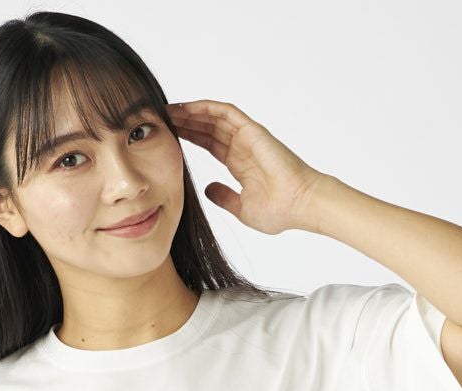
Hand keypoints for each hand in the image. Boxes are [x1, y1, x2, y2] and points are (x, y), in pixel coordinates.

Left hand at [166, 98, 325, 234]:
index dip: (190, 137)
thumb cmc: (279, 211)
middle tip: (162, 118)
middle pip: (209, 128)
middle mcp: (243, 147)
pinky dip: (207, 107)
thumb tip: (207, 190)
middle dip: (186, 122)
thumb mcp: (241, 208)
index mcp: (240, 163)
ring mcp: (248, 137)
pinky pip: (227, 113)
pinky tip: (188, 107)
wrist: (299, 205)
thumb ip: (224, 197)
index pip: (210, 144)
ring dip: (192, 112)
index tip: (169, 136)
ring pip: (214, 117)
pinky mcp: (253, 131)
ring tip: (169, 110)